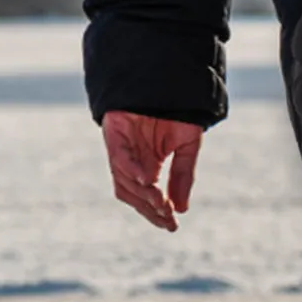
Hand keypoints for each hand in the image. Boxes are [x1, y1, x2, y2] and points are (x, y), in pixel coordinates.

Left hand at [102, 111, 204, 230]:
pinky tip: (149, 182)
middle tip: (168, 219)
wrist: (170, 75)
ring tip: (163, 203)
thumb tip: (182, 209)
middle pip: (132, 194)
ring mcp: (120, 145)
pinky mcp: (114, 130)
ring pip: (124, 181)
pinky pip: (119, 157)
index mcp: (146, 163)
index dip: (157, 213)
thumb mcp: (187, 147)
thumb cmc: (179, 109)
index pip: (146, 197)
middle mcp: (130, 158)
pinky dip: (132, 171)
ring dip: (143, 196)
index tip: (173, 226)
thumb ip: (183, 176)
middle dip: (149, 210)